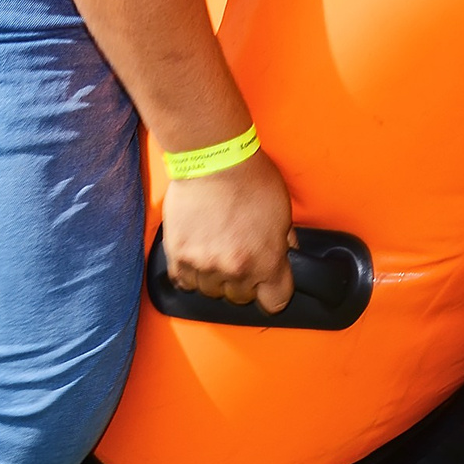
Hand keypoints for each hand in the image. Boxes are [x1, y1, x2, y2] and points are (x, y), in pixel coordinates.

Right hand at [162, 150, 295, 311]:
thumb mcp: (284, 213)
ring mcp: (204, 265)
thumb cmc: (253, 180)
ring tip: (217, 252)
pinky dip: (191, 273)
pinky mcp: (178, 256)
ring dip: (215, 278)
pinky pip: (184, 281)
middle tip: (241, 258)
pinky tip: (198, 256)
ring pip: (210, 291)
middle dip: (244, 282)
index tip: (270, 286)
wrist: (215, 161)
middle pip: (240, 298)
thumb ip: (284, 242)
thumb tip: (284, 255)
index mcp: (267, 263)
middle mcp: (235, 271)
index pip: (275, 302)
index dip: (274, 293)